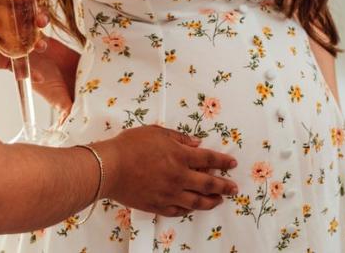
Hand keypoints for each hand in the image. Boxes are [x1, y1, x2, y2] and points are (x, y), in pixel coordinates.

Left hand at [0, 0, 76, 112]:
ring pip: (30, 39)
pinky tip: (38, 77)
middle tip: (40, 21)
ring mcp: (8, 41)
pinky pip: (20, 65)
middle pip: (29, 16)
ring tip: (39, 46)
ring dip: (39, 41)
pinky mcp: (6, 60)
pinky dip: (31, 72)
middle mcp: (6, 23)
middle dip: (39, 16)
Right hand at [94, 126, 238, 217]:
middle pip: (209, 184)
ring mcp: (170, 194)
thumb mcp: (156, 132)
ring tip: (219, 201)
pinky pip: (178, 210)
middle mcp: (179, 177)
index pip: (209, 159)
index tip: (233, 164)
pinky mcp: (158, 205)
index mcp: (180, 156)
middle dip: (225, 186)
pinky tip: (192, 208)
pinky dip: (188, 209)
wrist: (110, 167)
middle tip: (234, 188)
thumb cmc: (130, 146)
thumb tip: (197, 143)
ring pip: (197, 201)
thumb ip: (179, 138)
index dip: (223, 161)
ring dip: (212, 201)